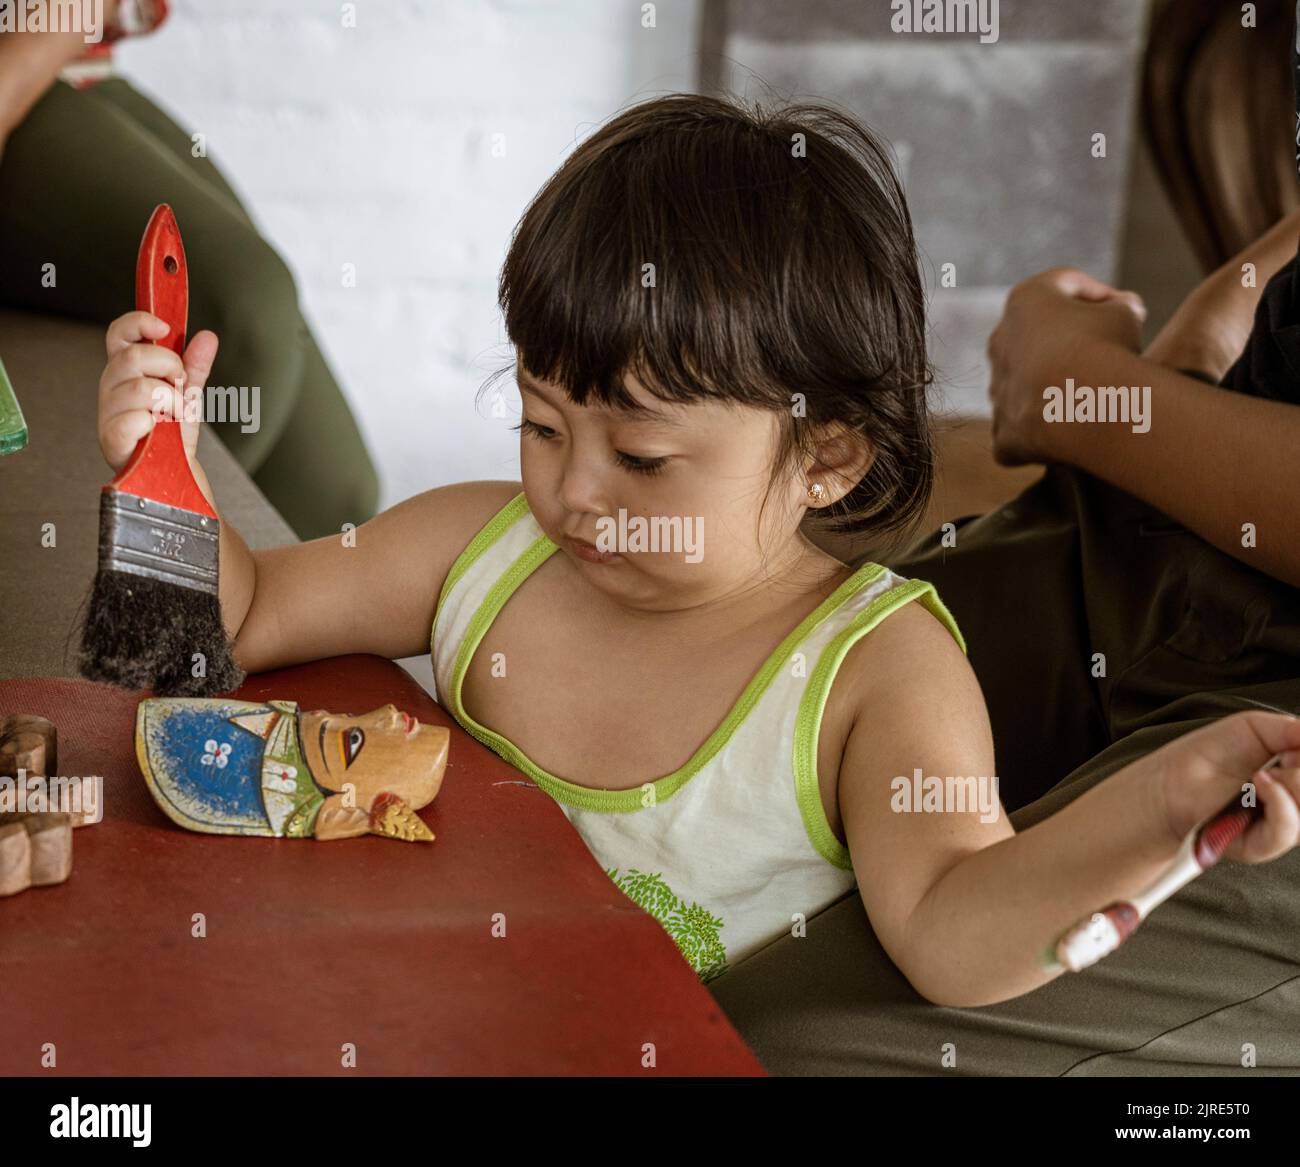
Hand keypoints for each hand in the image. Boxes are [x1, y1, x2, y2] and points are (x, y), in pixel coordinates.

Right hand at [98, 311, 218, 471]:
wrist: (173, 470)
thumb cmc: (173, 432)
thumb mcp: (187, 393)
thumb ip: (195, 365)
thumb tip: (208, 336)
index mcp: (125, 370)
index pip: (118, 334)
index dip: (138, 323)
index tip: (164, 328)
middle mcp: (111, 386)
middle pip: (133, 357)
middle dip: (170, 367)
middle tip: (180, 387)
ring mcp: (108, 411)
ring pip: (142, 389)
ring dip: (172, 402)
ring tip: (174, 416)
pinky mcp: (111, 437)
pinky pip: (136, 419)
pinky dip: (157, 424)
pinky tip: (159, 433)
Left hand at [986, 267, 1146, 465]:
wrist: (1086, 404)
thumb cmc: (1107, 348)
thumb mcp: (1125, 313)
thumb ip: (1120, 306)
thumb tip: (1123, 308)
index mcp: (1024, 301)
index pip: (1064, 286)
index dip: (1103, 294)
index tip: (1132, 310)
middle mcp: (1000, 343)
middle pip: (1040, 338)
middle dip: (1074, 342)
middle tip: (1111, 353)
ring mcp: (997, 390)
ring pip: (1029, 385)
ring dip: (1056, 387)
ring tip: (1096, 395)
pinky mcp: (1004, 433)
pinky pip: (1023, 432)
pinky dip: (1047, 432)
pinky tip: (1076, 433)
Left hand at [1143, 711, 1299, 863]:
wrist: (1172, 780)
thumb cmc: (1210, 755)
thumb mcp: (1256, 728)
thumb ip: (1293, 730)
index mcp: (1297, 776)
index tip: (1291, 750)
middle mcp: (1296, 803)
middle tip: (1280, 759)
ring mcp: (1284, 825)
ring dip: (1294, 781)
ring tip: (1261, 773)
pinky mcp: (1264, 844)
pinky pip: (1289, 828)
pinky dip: (1280, 801)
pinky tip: (1259, 782)